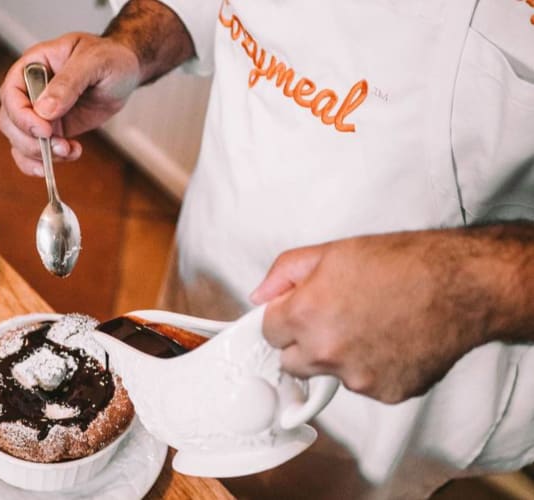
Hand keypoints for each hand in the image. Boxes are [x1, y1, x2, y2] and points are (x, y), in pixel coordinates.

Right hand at [0, 33, 140, 175]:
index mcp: (34, 65)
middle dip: (31, 141)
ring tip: (69, 150)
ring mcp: (39, 113)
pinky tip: (66, 156)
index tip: (45, 130)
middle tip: (60, 145)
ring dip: (40, 155)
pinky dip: (43, 162)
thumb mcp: (93, 61)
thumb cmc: (109, 57)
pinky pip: (34, 152)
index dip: (21, 116)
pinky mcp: (52, 130)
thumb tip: (43, 110)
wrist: (124, 72)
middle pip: (10, 122)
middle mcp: (30, 90)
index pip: (10, 93)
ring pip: (20, 141)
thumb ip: (68, 82)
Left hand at [250, 231, 499, 403]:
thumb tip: (260, 296)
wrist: (462, 286)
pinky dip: (371, 368)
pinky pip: (363, 384)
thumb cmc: (403, 264)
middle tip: (331, 318)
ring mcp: (356, 377)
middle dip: (302, 343)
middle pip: (291, 362)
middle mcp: (325, 352)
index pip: (267, 332)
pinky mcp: (385, 392)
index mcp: (305, 315)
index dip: (283, 318)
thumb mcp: (331, 252)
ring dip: (337, 357)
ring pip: (328, 375)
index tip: (297, 312)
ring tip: (368, 325)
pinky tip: (389, 341)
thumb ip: (284, 274)